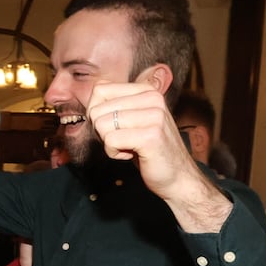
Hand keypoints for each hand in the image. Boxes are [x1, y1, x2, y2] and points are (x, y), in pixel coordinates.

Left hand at [87, 82, 231, 231]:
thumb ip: (114, 105)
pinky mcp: (151, 136)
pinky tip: (132, 154)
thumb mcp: (132, 119)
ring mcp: (154, 116)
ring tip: (130, 147)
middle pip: (97, 109)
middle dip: (102, 131)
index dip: (97, 113)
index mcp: (146, 89)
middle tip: (124, 140)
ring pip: (101, 125)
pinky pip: (110, 141)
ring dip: (109, 143)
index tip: (115, 127)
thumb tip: (89, 101)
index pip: (100, 89)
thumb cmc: (148, 149)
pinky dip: (114, 153)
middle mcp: (152, 97)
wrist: (177, 176)